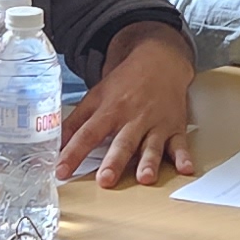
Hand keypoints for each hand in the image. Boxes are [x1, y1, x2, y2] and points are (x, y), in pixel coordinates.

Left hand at [61, 25, 199, 186]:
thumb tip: (54, 142)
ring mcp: (155, 123)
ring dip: (149, 162)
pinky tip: (185, 169)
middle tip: (105, 180)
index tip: (61, 170)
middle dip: (114, 162)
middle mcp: (133, 118)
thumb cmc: (126, 82)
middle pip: (122, 143)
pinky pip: (180, 144)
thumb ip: (76, 121)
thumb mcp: (96, 96)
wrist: (160, 60)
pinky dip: (184, 156)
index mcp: (110, 110)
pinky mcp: (174, 127)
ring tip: (145, 178)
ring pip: (151, 146)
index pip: (88, 134)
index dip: (73, 153)